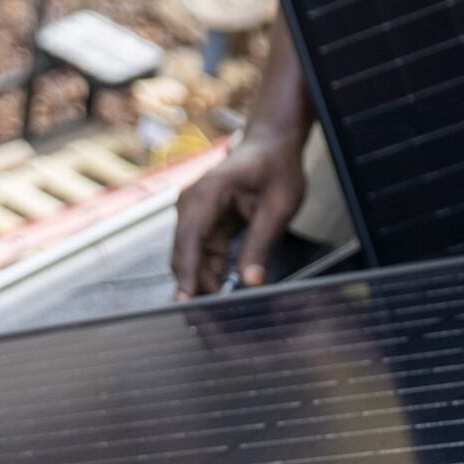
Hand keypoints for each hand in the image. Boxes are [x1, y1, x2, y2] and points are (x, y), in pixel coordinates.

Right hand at [171, 126, 307, 296]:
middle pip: (185, 254)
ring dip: (203, 282)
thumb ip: (260, 244)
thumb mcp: (278, 207)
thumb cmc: (277, 166)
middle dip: (194, 287)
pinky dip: (211, 271)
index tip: (187, 303)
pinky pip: (202, 253)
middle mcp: (192, 203)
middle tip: (205, 320)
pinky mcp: (203, 221)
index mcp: (207, 193)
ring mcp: (194, 212)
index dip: (187, 275)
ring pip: (192, 257)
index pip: (190, 241)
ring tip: (216, 312)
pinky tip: (221, 292)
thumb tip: (250, 282)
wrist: (273, 143)